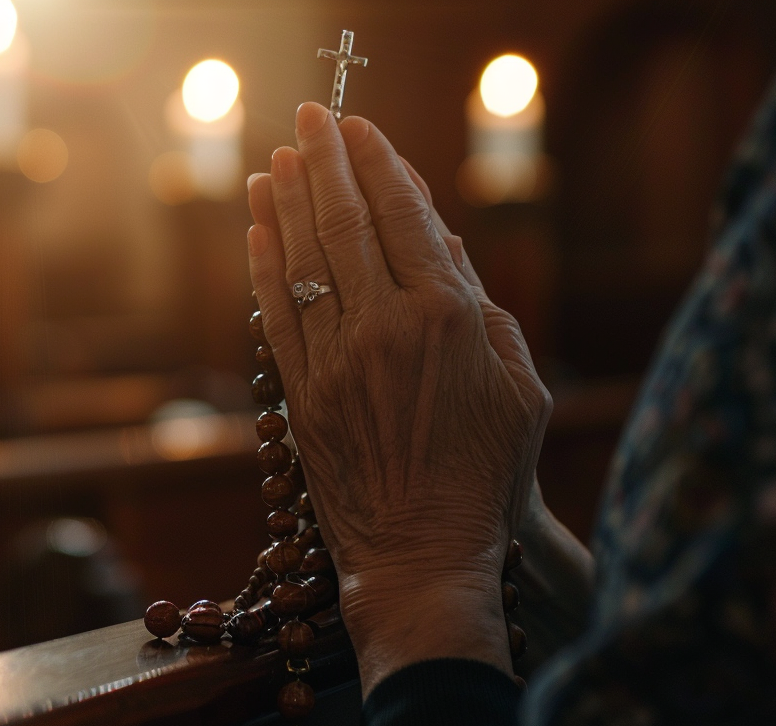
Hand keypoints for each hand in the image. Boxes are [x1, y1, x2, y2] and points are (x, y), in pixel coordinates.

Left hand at [246, 102, 551, 688]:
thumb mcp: (518, 391)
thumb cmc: (485, 479)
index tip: (362, 129)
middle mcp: (385, 329)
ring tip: (277, 158)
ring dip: (288, 202)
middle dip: (326, 162)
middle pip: (346, 224)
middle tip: (310, 118)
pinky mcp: (300, 396)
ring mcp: (335, 362)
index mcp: (448, 319)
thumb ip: (485, 312)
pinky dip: (263, 266)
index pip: (405, 217)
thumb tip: (444, 246)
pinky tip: (257, 228)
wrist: (422, 557)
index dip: (380, 166)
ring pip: (303, 262)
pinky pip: (276, 316)